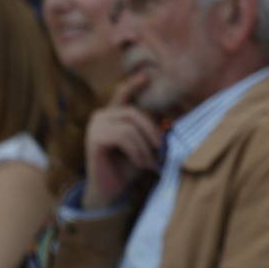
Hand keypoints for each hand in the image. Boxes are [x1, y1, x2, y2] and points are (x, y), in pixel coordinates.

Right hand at [83, 71, 159, 209]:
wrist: (112, 191)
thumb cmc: (130, 166)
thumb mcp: (147, 143)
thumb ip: (154, 127)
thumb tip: (174, 112)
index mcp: (114, 114)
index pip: (124, 93)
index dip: (134, 84)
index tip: (147, 76)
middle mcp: (102, 115)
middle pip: (134, 112)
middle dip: (152, 131)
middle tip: (161, 149)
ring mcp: (95, 125)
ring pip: (130, 126)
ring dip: (145, 147)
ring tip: (149, 162)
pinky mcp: (94, 138)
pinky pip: (123, 136)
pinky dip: (137, 151)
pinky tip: (139, 163)